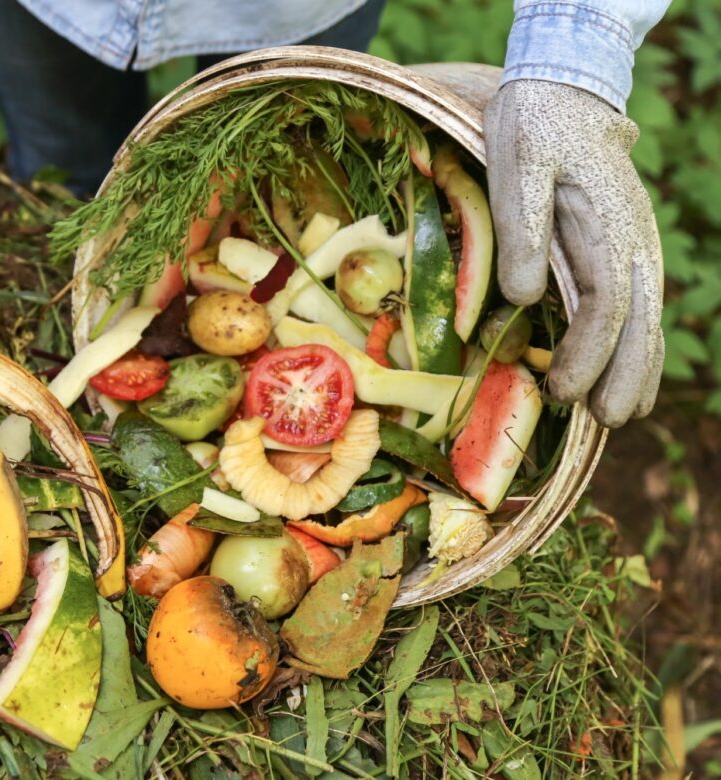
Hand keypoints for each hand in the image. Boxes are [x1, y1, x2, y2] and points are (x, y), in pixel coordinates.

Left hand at [484, 80, 663, 427]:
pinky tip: (633, 376)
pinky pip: (641, 305)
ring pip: (648, 318)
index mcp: (608, 227)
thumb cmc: (532, 129)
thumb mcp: (517, 167)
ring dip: (638, 368)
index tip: (562, 391)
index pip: (607, 306)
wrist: (563, 91)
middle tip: (605, 422)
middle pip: (640, 322)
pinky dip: (640, 344)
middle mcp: (633, 241)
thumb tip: (523, 297)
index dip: (588, 354)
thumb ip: (521, 229)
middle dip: (624, 376)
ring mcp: (636, 244)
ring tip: (621, 416)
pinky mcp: (625, 247)